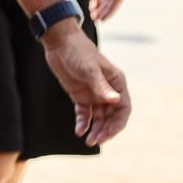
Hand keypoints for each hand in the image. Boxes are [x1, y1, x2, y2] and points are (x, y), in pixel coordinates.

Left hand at [42, 23, 130, 146]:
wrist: (59, 42)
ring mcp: (94, 94)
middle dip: (106, 130)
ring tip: (88, 140)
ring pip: (99, 118)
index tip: (109, 134)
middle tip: (95, 140)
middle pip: (112, 117)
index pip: (123, 108)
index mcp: (116, 83)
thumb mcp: (89, 69)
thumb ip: (101, 86)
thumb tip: (116, 101)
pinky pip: (85, 114)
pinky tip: (79, 130)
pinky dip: (83, 123)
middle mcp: (108, 90)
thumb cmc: (78, 51)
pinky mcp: (81, 96)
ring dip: (95, 129)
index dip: (118, 123)